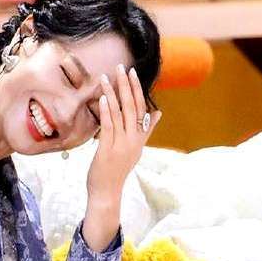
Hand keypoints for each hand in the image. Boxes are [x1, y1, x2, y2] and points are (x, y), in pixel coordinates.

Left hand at [86, 64, 161, 202]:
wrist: (108, 192)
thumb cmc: (117, 169)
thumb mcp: (135, 148)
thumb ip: (146, 130)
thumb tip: (159, 113)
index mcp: (140, 138)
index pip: (142, 108)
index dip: (137, 90)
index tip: (133, 73)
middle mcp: (134, 140)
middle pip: (132, 107)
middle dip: (126, 86)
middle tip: (121, 67)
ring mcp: (122, 145)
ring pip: (119, 114)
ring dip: (112, 93)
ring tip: (106, 77)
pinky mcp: (108, 150)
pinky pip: (109, 126)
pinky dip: (106, 111)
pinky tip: (103, 98)